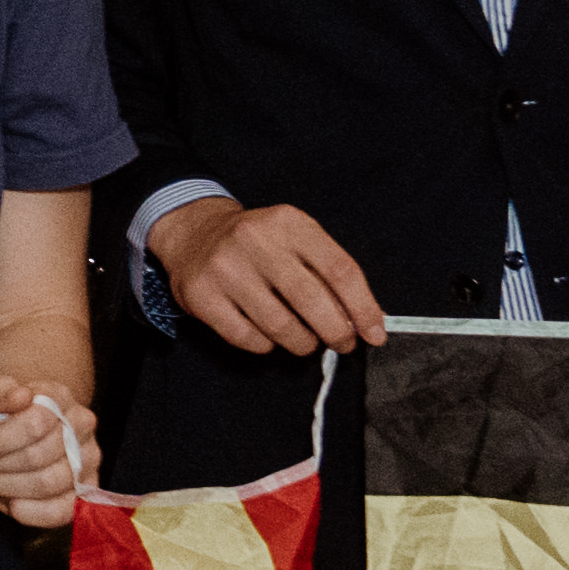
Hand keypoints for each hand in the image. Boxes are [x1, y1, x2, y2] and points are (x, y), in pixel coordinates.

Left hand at [0, 375, 97, 529]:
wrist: (19, 422)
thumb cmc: (1, 411)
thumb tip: (20, 396)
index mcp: (60, 396)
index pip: (34, 423)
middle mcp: (82, 426)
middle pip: (38, 456)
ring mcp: (88, 459)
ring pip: (49, 483)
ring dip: (10, 487)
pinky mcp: (85, 489)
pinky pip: (64, 510)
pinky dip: (34, 513)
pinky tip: (12, 505)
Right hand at [154, 198, 381, 353]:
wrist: (194, 235)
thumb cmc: (258, 244)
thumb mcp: (296, 240)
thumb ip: (330, 275)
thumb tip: (368, 320)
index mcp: (288, 223)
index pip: (339, 270)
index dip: (363, 307)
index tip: (375, 333)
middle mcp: (255, 241)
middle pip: (312, 301)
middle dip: (336, 332)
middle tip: (341, 343)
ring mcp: (225, 269)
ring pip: (281, 327)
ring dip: (302, 343)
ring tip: (304, 339)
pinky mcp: (202, 296)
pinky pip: (249, 339)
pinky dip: (267, 346)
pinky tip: (268, 335)